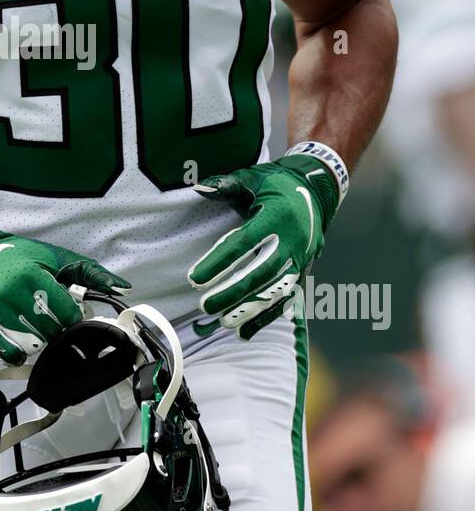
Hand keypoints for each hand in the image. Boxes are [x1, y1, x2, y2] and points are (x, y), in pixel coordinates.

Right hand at [0, 220, 129, 363]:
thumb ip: (90, 272)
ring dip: (40, 341)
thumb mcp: (54, 257)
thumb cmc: (17, 256)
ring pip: (30, 344)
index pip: (65, 312)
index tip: (72, 313)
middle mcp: (8, 295)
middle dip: (58, 329)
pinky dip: (19, 352)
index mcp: (30, 276)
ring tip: (39, 327)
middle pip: (49, 331)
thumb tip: (123, 287)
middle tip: (55, 320)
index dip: (74, 316)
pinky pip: (6, 352)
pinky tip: (23, 342)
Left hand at [187, 154, 340, 338]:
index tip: (194, 278)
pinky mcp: (304, 272)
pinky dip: (267, 317)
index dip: (219, 262)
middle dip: (233, 292)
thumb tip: (200, 187)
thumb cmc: (276, 185)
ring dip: (250, 309)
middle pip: (262, 272)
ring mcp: (301, 259)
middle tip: (205, 305)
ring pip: (276, 290)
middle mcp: (293, 240)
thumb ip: (227, 184)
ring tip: (223, 321)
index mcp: (278, 215)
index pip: (244, 243)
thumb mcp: (253, 177)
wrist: (316, 191)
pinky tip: (245, 332)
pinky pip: (287, 299)